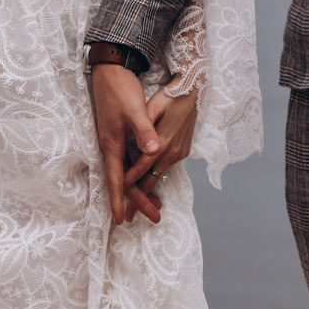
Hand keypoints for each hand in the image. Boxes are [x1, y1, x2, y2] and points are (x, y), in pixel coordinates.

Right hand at [90, 62, 160, 225]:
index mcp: (112, 143)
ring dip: (140, 189)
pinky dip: (139, 173)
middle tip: (155, 216)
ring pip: (127, 173)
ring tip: (156, 204)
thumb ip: (144, 132)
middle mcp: (111, 146)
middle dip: (138, 200)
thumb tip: (154, 152)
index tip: (122, 219)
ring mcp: (115, 141)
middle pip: (124, 181)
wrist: (110, 70)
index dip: (119, 200)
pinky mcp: (120, 135)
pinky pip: (129, 162)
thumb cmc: (120, 89)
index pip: (116, 179)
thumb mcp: (134, 110)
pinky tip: (148, 178)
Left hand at [124, 88, 197, 216]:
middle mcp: (172, 152)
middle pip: (150, 180)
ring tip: (137, 206)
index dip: (127, 183)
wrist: (192, 90)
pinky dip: (155, 176)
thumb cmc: (168, 96)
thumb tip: (148, 149)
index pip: (140, 168)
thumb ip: (146, 129)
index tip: (116, 198)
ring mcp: (179, 153)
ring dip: (147, 190)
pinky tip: (148, 184)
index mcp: (162, 143)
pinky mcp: (184, 151)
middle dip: (138, 200)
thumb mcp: (154, 107)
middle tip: (127, 217)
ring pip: (158, 175)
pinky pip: (165, 167)